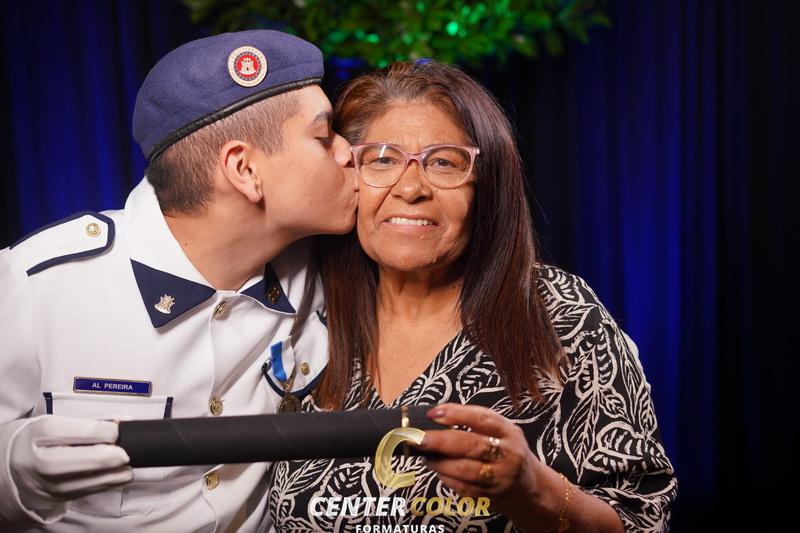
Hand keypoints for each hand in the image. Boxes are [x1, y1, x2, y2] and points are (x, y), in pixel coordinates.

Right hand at [9, 415, 132, 512]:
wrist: (12, 465)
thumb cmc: (37, 440)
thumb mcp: (56, 422)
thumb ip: (90, 423)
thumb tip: (122, 422)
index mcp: (45, 433)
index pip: (92, 432)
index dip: (112, 429)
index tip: (114, 428)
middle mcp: (48, 462)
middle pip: (102, 458)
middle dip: (120, 450)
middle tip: (122, 444)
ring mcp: (56, 484)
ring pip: (106, 476)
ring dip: (121, 466)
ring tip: (118, 456)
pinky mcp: (64, 497)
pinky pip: (100, 488)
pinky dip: (113, 477)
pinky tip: (112, 469)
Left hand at [416, 403, 541, 518]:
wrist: (529, 489)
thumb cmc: (507, 451)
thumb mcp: (502, 430)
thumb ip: (475, 420)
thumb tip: (436, 415)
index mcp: (509, 432)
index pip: (483, 419)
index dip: (457, 414)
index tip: (434, 413)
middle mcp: (507, 455)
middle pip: (471, 446)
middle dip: (440, 441)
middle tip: (418, 438)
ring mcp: (499, 478)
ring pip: (464, 470)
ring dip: (439, 462)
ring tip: (424, 453)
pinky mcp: (489, 496)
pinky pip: (461, 487)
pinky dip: (445, 477)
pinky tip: (437, 468)